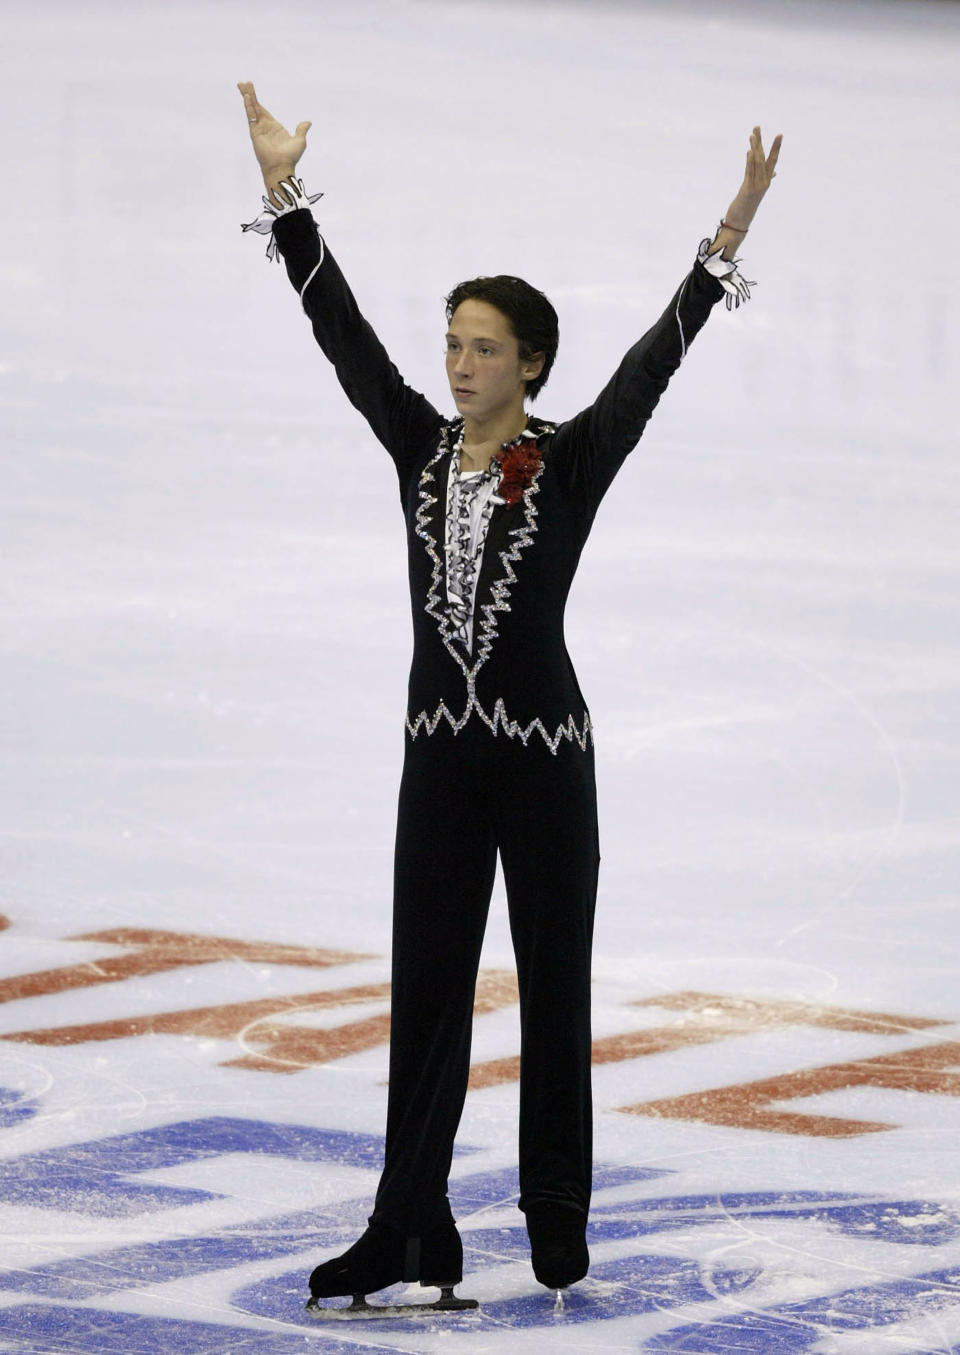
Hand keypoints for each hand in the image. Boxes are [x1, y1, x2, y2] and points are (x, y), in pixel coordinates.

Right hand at [237, 81, 311, 205]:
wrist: (282, 166)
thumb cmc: (290, 157)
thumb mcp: (300, 141)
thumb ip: (301, 130)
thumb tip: (308, 122)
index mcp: (274, 127)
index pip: (263, 110)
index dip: (257, 100)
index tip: (250, 90)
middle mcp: (264, 126)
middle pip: (255, 106)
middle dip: (249, 94)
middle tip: (243, 82)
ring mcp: (259, 128)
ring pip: (252, 109)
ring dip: (247, 97)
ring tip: (241, 84)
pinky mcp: (255, 132)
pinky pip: (251, 116)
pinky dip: (249, 106)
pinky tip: (247, 97)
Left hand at [724, 125, 781, 230]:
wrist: (740, 223)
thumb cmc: (746, 206)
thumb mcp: (755, 191)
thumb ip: (764, 179)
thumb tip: (775, 171)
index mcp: (766, 180)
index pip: (772, 161)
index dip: (776, 147)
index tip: (779, 135)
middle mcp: (764, 182)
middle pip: (764, 158)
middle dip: (761, 142)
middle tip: (757, 126)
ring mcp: (757, 186)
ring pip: (757, 163)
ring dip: (754, 148)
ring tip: (752, 134)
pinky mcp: (748, 190)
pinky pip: (750, 173)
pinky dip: (750, 161)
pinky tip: (749, 151)